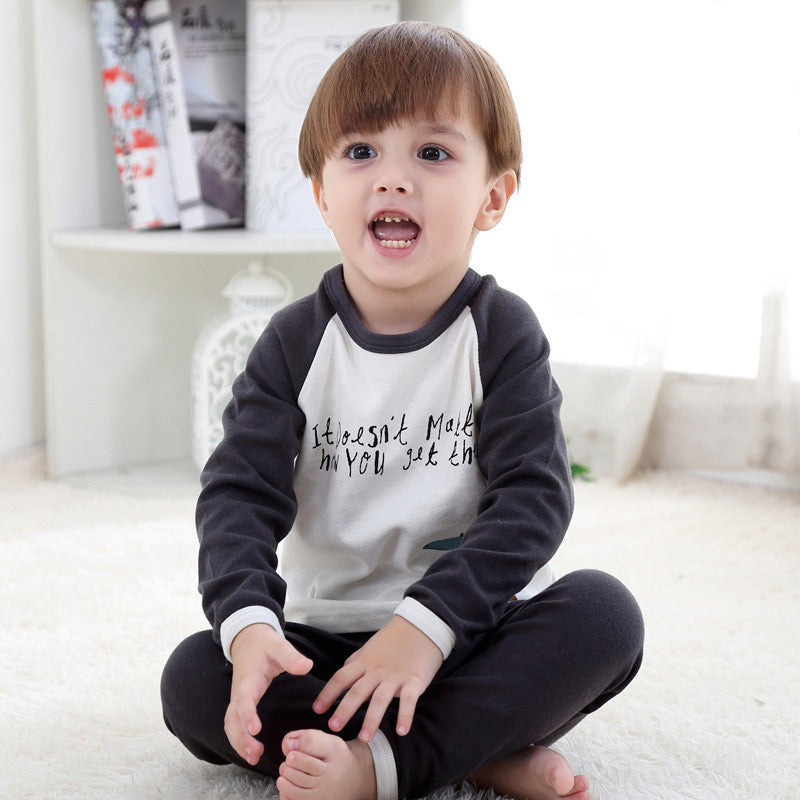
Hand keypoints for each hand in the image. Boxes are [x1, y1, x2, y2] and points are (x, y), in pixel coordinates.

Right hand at [225, 623, 312, 765]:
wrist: (247, 639)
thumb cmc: (264, 644)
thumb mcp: (279, 645)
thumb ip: (291, 656)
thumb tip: (306, 666)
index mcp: (249, 679)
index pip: (244, 700)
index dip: (248, 715)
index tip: (256, 729)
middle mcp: (239, 692)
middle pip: (233, 719)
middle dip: (241, 738)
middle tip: (255, 753)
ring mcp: (237, 699)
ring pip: (231, 725)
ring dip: (239, 742)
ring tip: (254, 758)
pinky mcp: (240, 704)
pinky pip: (234, 724)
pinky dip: (239, 739)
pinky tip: (251, 751)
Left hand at [313, 615, 443, 741]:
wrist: (421, 626)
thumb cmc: (393, 639)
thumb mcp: (370, 648)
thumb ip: (356, 663)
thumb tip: (341, 678)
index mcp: (364, 662)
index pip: (341, 678)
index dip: (328, 693)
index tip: (317, 709)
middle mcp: (377, 670)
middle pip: (357, 691)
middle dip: (344, 710)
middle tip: (333, 728)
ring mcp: (395, 676)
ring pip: (380, 699)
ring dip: (371, 719)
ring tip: (364, 738)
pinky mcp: (414, 681)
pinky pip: (408, 700)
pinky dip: (405, 716)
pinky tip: (401, 731)